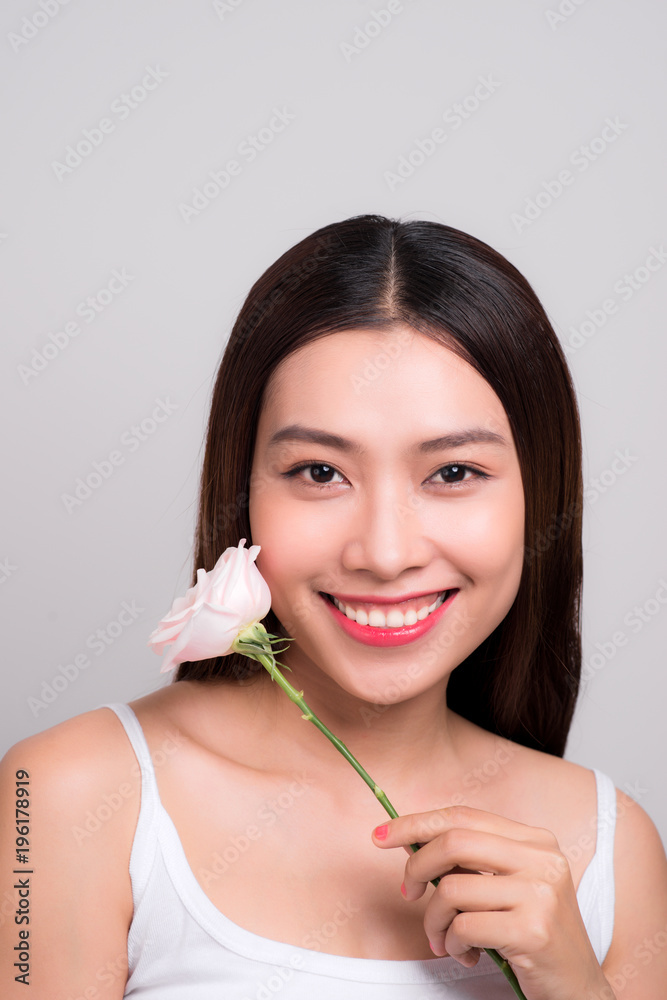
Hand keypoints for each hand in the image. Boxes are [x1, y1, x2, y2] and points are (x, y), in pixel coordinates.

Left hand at [372, 805, 614, 999]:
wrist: (578, 988)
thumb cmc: (532, 934)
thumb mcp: (509, 886)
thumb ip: (472, 862)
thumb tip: (412, 842)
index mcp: (535, 840)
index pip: (463, 816)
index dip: (417, 822)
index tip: (382, 835)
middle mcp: (542, 859)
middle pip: (454, 843)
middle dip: (416, 866)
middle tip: (406, 892)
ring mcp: (541, 893)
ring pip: (452, 890)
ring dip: (433, 920)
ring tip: (442, 938)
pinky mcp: (533, 930)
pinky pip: (464, 926)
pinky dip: (451, 943)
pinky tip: (466, 953)